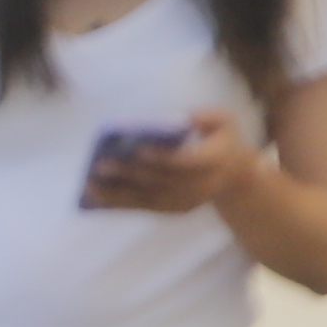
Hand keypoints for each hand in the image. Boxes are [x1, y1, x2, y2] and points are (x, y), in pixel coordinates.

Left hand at [83, 118, 251, 215]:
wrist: (236, 176)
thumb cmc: (223, 140)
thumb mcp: (222, 120)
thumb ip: (199, 116)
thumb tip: (168, 118)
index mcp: (215, 161)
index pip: (185, 161)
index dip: (161, 156)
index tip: (137, 148)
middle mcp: (201, 186)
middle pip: (160, 181)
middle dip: (129, 173)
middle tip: (101, 165)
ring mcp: (187, 201)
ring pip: (148, 199)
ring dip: (117, 193)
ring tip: (90, 184)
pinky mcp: (174, 210)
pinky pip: (144, 207)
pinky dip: (120, 203)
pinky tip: (97, 196)